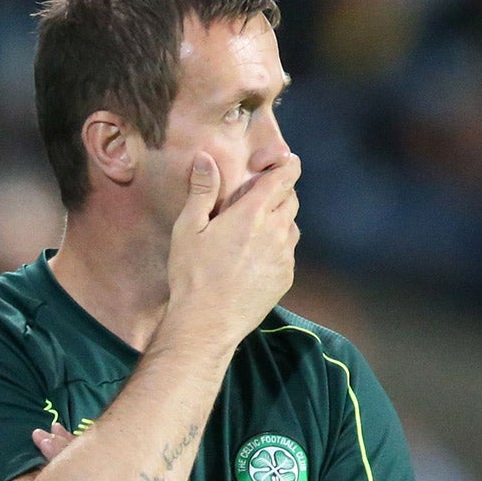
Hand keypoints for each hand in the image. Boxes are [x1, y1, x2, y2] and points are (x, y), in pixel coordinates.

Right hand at [160, 150, 299, 355]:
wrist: (208, 322)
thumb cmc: (193, 275)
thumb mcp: (188, 228)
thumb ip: (202, 190)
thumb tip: (206, 158)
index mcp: (252, 214)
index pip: (282, 179)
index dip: (288, 166)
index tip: (288, 161)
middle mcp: (275, 232)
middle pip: (291, 200)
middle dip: (281, 192)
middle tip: (262, 195)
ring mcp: (284, 257)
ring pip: (292, 226)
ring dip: (281, 220)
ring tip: (258, 227)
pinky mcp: (286, 278)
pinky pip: (289, 253)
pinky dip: (279, 247)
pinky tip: (258, 255)